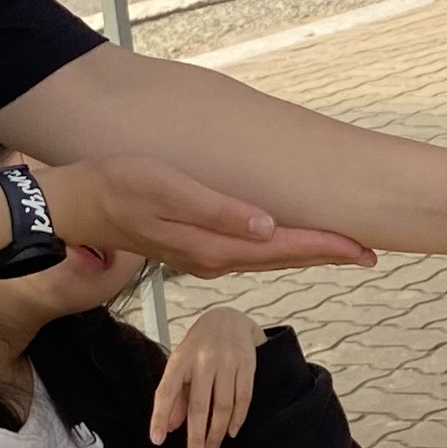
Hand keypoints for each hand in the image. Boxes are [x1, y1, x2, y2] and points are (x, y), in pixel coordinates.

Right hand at [32, 158, 372, 276]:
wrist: (76, 205)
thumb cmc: (117, 188)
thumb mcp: (166, 190)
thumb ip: (217, 212)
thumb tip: (268, 228)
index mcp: (213, 247)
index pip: (283, 249)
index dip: (326, 247)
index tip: (364, 248)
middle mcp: (214, 259)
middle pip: (283, 260)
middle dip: (327, 255)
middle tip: (371, 252)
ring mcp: (204, 257)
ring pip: (268, 259)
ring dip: (306, 254)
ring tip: (342, 248)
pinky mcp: (194, 248)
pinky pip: (250, 254)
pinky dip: (279, 250)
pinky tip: (289, 241)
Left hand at [151, 305, 261, 447]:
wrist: (229, 318)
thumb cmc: (201, 346)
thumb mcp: (181, 364)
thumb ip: (175, 396)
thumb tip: (168, 428)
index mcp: (181, 360)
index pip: (166, 392)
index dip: (159, 417)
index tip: (157, 440)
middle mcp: (203, 360)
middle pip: (199, 406)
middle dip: (196, 436)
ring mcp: (227, 362)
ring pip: (223, 406)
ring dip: (217, 432)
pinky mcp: (247, 364)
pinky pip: (243, 398)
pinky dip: (238, 419)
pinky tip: (232, 432)